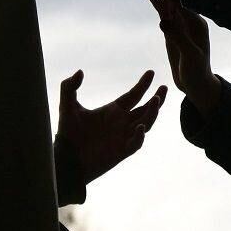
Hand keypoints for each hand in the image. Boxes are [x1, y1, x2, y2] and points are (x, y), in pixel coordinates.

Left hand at [56, 69, 166, 184]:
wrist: (66, 159)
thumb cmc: (68, 134)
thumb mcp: (67, 107)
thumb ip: (69, 87)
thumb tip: (80, 71)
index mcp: (113, 111)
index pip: (133, 95)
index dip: (143, 85)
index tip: (151, 72)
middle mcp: (122, 123)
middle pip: (145, 109)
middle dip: (157, 98)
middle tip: (163, 87)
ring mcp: (123, 137)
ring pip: (146, 123)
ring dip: (152, 113)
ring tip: (155, 101)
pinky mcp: (121, 151)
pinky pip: (136, 143)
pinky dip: (139, 135)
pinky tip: (139, 127)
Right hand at [145, 0, 219, 117]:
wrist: (197, 83)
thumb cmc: (197, 72)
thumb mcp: (190, 56)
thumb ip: (178, 38)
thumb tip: (163, 21)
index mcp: (197, 23)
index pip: (181, 2)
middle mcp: (190, 18)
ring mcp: (180, 22)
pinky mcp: (172, 28)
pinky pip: (163, 10)